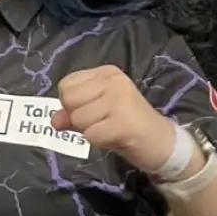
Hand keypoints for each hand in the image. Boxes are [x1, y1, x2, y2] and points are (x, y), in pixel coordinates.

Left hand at [49, 65, 174, 172]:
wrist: (162, 143)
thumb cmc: (127, 125)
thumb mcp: (98, 114)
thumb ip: (74, 113)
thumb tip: (54, 121)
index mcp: (107, 73)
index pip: (66, 85)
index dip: (71, 104)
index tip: (93, 111)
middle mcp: (114, 81)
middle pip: (69, 100)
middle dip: (78, 118)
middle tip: (102, 122)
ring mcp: (120, 99)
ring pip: (78, 118)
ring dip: (90, 131)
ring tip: (111, 129)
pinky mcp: (123, 122)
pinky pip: (91, 135)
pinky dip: (99, 141)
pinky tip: (116, 137)